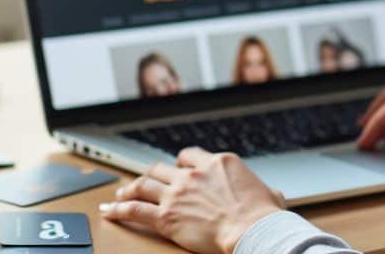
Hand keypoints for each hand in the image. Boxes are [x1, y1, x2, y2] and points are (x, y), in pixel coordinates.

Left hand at [100, 147, 285, 253]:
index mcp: (218, 163)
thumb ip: (265, 190)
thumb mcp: (269, 193)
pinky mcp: (166, 216)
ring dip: (130, 188)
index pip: (189, 155)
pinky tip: (110, 210)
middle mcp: (194, 174)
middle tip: (145, 181)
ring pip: (144, 184)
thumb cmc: (262, 215)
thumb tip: (274, 196)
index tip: (177, 168)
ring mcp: (178, 193)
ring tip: (121, 194)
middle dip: (152, 174)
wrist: (251, 230)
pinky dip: (119, 209)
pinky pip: (135, 209)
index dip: (180, 162)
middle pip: (162, 167)